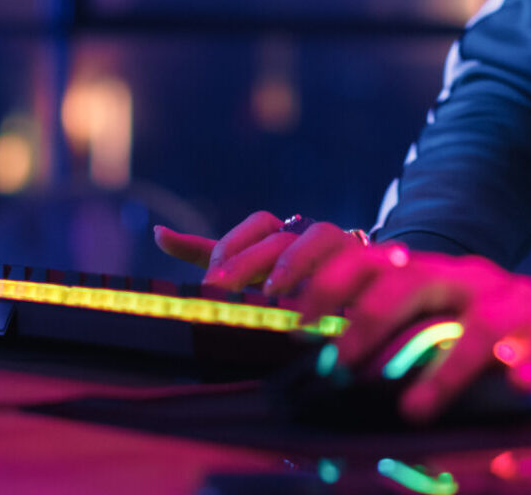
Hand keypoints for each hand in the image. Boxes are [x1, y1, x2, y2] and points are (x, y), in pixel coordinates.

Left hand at [153, 212, 367, 294]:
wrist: (364, 286)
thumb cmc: (296, 280)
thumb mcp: (248, 269)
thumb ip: (208, 253)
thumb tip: (158, 232)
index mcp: (286, 233)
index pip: (259, 224)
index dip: (234, 245)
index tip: (213, 279)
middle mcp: (314, 234)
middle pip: (279, 237)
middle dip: (248, 262)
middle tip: (222, 289)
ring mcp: (345, 246)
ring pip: (321, 237)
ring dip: (294, 261)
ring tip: (273, 290)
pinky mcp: (371, 266)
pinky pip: (358, 263)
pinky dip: (339, 281)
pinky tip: (320, 307)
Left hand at [295, 244, 530, 423]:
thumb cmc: (473, 333)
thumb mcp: (427, 322)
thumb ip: (382, 336)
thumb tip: (318, 369)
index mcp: (427, 273)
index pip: (370, 260)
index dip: (330, 282)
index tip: (296, 321)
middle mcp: (464, 280)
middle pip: (414, 281)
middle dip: (372, 318)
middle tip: (339, 365)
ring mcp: (510, 305)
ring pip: (479, 323)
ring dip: (445, 369)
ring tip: (415, 409)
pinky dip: (528, 366)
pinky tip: (519, 385)